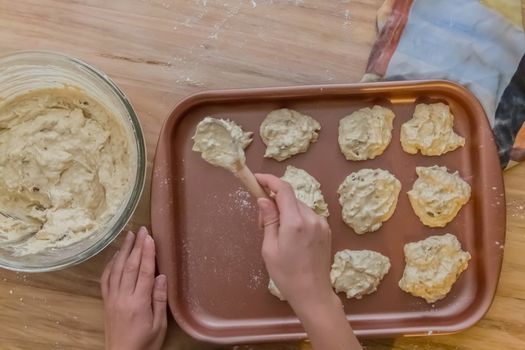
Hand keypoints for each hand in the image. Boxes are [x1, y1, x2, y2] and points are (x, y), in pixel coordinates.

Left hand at [101, 227, 166, 349]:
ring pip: (116, 269)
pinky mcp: (106, 302)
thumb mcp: (159, 325)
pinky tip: (115, 255)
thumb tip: (162, 276)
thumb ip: (159, 300)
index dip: (147, 253)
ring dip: (123, 251)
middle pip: (129, 266)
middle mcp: (123, 297)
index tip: (150, 237)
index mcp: (139, 303)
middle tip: (141, 230)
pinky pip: (106, 279)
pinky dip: (110, 265)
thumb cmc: (145, 343)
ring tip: (129, 236)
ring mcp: (112, 299)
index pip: (144, 272)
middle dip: (136, 246)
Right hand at [255, 174, 333, 307]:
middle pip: (290, 197)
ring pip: (298, 206)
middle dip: (274, 202)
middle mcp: (311, 218)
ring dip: (285, 211)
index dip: (269, 180)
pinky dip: (296, 218)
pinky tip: (290, 236)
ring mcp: (321, 223)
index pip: (283, 189)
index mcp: (295, 222)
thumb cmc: (286, 274)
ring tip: (276, 233)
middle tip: (262, 222)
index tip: (257, 179)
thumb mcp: (269, 248)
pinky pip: (307, 215)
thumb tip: (264, 199)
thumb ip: (268, 220)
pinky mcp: (326, 229)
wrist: (313, 293)